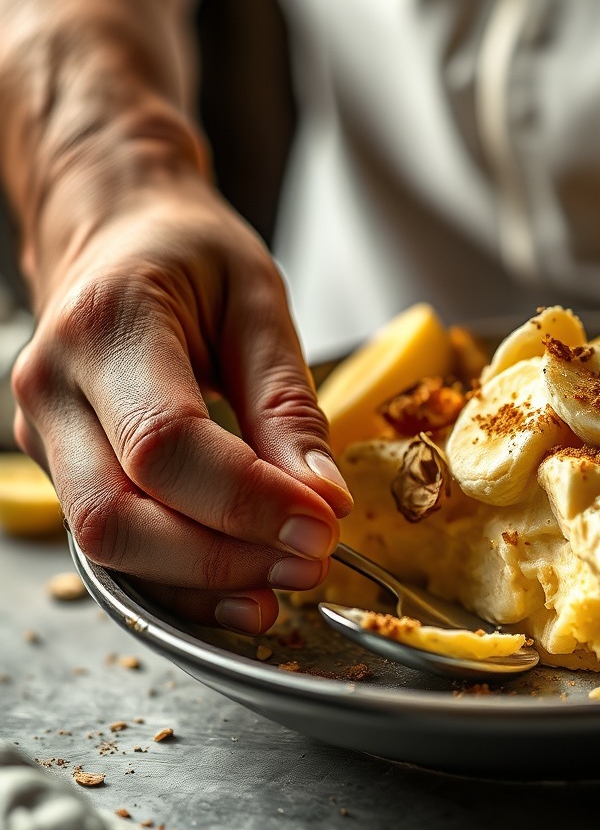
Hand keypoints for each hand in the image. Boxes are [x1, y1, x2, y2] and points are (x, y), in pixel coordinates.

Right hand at [12, 175, 352, 633]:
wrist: (118, 236)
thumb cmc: (188, 254)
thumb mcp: (258, 301)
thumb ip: (287, 401)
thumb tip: (322, 496)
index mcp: (105, 326)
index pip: (167, 442)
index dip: (248, 498)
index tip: (323, 523)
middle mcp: (54, 388)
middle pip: (117, 514)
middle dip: (223, 557)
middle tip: (312, 560)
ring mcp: (46, 436)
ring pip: (106, 546)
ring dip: (205, 581)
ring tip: (288, 580)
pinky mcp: (63, 469)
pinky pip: (116, 548)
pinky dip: (182, 583)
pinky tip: (244, 594)